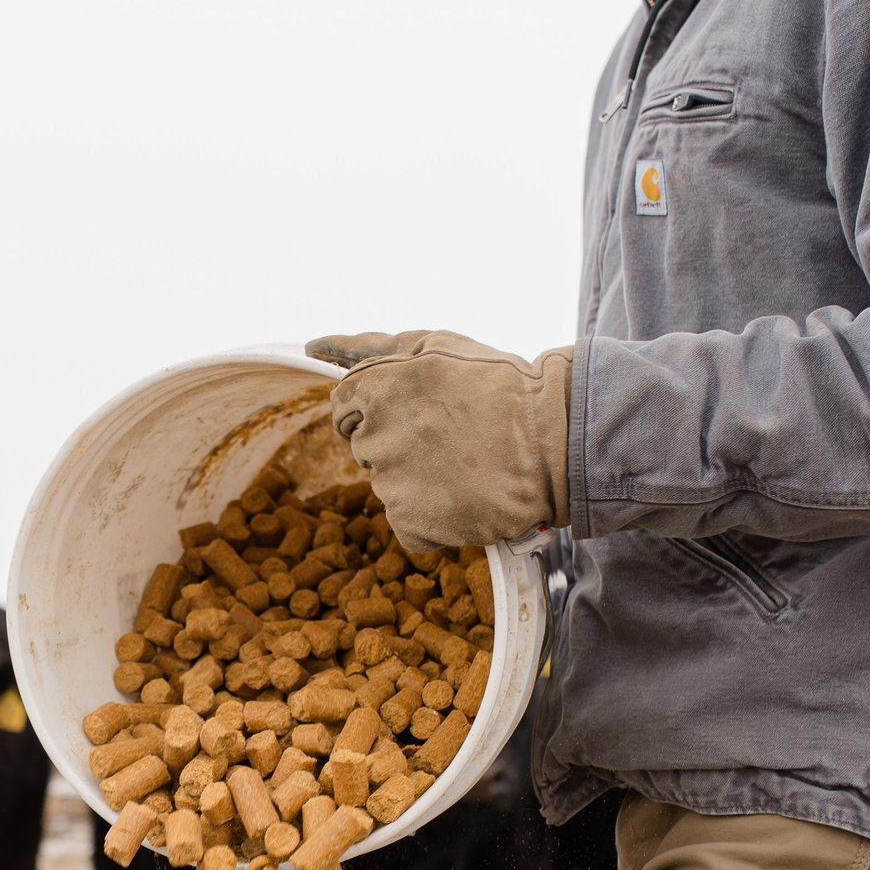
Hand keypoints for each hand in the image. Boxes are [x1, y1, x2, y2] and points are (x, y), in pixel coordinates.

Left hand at [308, 331, 573, 554]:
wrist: (557, 441)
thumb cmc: (497, 386)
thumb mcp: (435, 346)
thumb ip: (368, 348)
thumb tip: (312, 346)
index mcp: (377, 388)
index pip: (343, 407)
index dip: (378, 408)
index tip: (415, 410)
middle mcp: (377, 437)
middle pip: (364, 448)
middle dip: (397, 442)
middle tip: (451, 436)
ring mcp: (392, 484)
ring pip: (387, 485)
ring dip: (418, 479)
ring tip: (464, 463)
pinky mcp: (412, 523)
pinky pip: (406, 523)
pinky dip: (431, 517)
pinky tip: (463, 495)